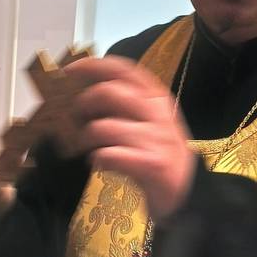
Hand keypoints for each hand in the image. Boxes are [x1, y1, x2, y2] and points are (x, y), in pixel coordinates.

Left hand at [65, 54, 195, 222]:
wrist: (188, 191)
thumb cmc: (159, 152)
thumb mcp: (147, 121)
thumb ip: (124, 104)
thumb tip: (84, 93)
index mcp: (156, 96)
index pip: (124, 69)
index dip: (93, 65)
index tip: (69, 69)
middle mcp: (157, 112)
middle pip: (109, 93)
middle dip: (83, 104)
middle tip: (75, 119)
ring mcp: (155, 138)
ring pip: (103, 126)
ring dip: (86, 137)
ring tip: (87, 147)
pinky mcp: (151, 164)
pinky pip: (110, 155)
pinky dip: (98, 159)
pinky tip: (100, 163)